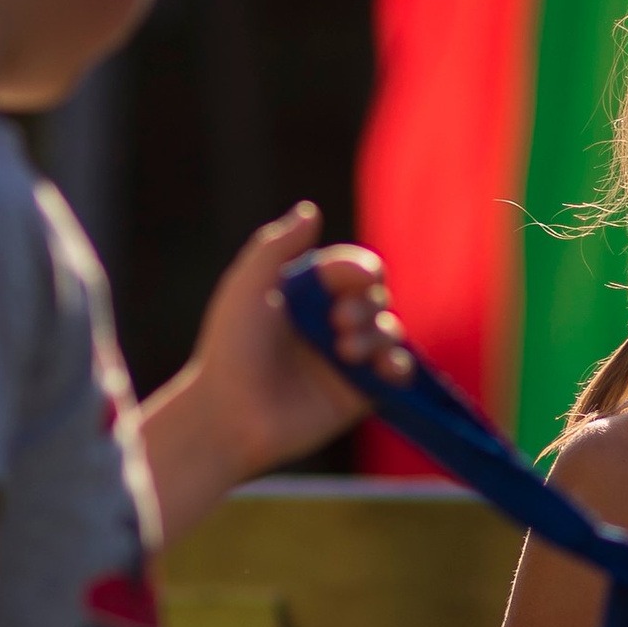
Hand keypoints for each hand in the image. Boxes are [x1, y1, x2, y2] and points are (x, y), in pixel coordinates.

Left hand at [188, 206, 404, 482]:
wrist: (229, 416)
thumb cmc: (231, 349)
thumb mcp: (247, 288)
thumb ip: (276, 246)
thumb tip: (311, 210)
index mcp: (306, 295)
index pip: (352, 269)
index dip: (360, 268)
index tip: (355, 277)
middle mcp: (329, 324)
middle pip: (376, 296)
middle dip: (366, 303)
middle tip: (337, 322)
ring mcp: (347, 359)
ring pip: (390, 330)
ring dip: (378, 333)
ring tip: (345, 350)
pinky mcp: (360, 394)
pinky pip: (397, 371)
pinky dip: (398, 364)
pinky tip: (379, 366)